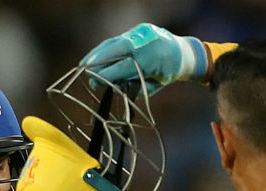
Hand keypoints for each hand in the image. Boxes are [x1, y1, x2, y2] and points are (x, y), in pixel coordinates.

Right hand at [79, 23, 207, 94]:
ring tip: (84, 63)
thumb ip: (134, 86)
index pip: (126, 66)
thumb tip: (111, 85)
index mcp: (155, 58)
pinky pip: (118, 39)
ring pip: (116, 42)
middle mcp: (148, 41)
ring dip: (98, 52)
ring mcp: (143, 32)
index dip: (108, 74)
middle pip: (118, 49)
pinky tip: (94, 55)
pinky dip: (105, 48)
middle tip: (84, 71)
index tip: (94, 82)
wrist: (182, 53)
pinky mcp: (138, 30)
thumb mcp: (153, 85)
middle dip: (99, 60)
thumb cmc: (167, 73)